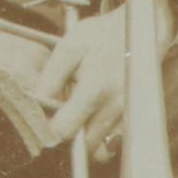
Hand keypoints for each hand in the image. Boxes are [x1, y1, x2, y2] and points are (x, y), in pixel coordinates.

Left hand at [34, 9, 133, 156]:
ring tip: (77, 111)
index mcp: (95, 89)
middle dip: (68, 134)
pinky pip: (114, 141)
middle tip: (59, 114)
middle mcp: (115, 108)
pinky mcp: (135, 118)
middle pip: (84, 145)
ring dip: (84, 136)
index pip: (66, 129)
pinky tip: (92, 115)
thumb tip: (37, 103)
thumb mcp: (69, 47)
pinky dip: (100, 135)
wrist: (139, 30)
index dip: (49, 129)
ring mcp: (128, 116)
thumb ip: (52, 77)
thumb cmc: (101, 36)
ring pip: (100, 147)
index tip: (42, 119)